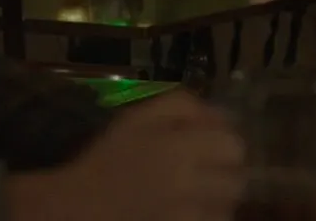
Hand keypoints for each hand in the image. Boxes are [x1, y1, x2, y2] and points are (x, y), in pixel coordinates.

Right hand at [6, 91, 244, 220]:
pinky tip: (188, 210)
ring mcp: (187, 216)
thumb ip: (182, 105)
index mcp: (179, 149)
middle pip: (237, 180)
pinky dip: (208, 217)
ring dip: (220, 198)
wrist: (78, 207)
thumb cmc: (107, 158)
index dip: (226, 144)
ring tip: (197, 193)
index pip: (234, 147)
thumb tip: (220, 113)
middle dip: (227, 173)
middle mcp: (189, 185)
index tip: (212, 145)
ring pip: (228, 207)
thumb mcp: (137, 117)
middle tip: (208, 171)